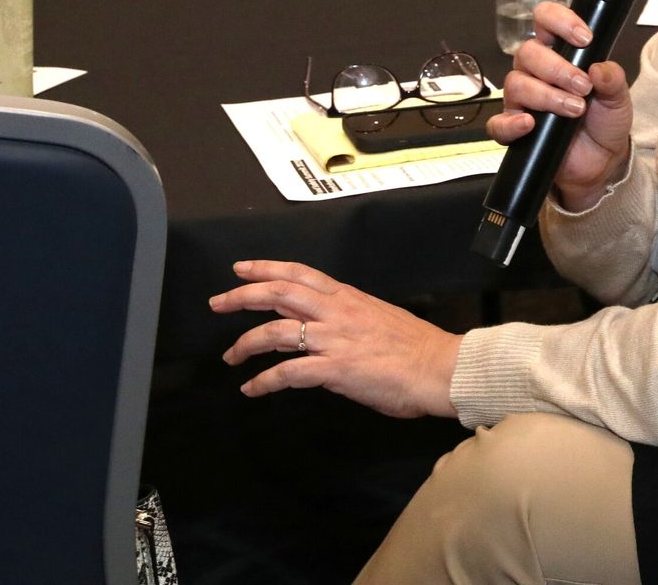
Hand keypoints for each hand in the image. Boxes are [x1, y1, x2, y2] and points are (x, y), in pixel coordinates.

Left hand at [209, 260, 461, 417]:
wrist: (439, 367)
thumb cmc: (416, 348)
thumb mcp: (379, 318)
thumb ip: (348, 319)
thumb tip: (326, 329)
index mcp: (348, 298)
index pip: (299, 274)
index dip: (266, 268)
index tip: (241, 269)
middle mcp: (337, 312)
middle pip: (279, 294)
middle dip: (242, 296)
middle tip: (218, 302)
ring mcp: (334, 340)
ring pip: (276, 332)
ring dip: (245, 343)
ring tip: (230, 356)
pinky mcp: (335, 369)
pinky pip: (288, 373)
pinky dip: (264, 382)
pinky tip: (252, 389)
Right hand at [490, 0, 633, 210]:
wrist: (601, 162)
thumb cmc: (604, 122)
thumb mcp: (618, 98)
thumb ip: (613, 79)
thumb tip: (599, 67)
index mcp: (560, 54)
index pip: (545, 21)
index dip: (559, 22)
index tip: (583, 39)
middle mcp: (536, 72)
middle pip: (528, 53)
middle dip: (558, 68)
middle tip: (583, 87)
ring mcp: (523, 100)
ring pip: (516, 84)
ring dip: (547, 95)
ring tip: (575, 110)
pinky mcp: (515, 129)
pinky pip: (499, 123)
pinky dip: (511, 123)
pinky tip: (530, 124)